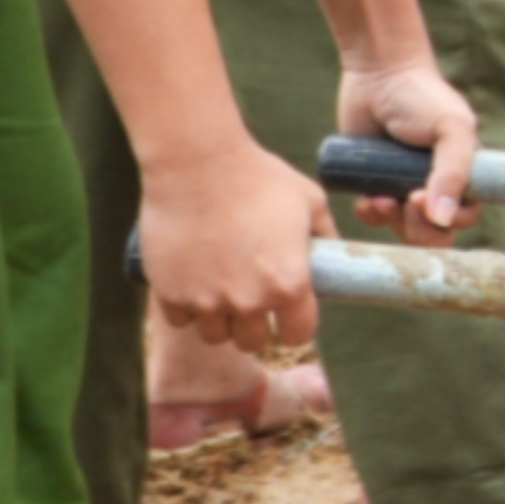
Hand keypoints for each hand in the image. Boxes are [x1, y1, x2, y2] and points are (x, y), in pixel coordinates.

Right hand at [137, 137, 332, 358]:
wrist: (197, 161)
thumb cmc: (259, 177)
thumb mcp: (310, 202)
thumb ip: (326, 235)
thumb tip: (335, 254)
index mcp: (289, 285)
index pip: (300, 336)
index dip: (297, 327)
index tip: (290, 317)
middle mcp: (248, 301)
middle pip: (254, 342)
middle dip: (256, 326)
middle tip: (252, 301)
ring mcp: (205, 300)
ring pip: (216, 335)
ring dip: (220, 320)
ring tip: (221, 292)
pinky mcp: (169, 292)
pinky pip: (180, 319)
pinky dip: (186, 307)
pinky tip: (193, 284)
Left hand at [339, 58, 481, 239]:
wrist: (378, 74)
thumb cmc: (422, 97)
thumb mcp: (451, 129)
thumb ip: (454, 172)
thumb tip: (443, 220)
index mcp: (464, 174)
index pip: (464, 217)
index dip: (445, 221)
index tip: (418, 198)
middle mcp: (437, 184)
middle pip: (435, 232)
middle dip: (416, 227)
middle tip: (400, 203)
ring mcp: (404, 185)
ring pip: (403, 227)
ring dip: (390, 222)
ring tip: (376, 199)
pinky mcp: (375, 183)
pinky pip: (376, 216)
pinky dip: (370, 215)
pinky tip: (364, 200)